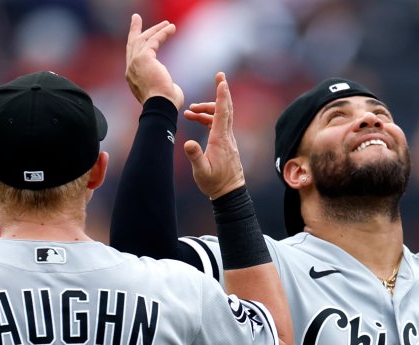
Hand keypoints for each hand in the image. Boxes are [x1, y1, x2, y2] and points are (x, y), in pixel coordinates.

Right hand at [125, 14, 181, 108]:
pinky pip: (154, 40)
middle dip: (135, 30)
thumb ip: (163, 85)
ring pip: (143, 39)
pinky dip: (163, 33)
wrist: (161, 106)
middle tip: (136, 18)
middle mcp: (130, 69)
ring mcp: (135, 63)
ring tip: (166, 23)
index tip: (137, 36)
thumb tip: (171, 86)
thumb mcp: (162, 92)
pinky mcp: (144, 58)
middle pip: (132, 44)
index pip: (132, 57)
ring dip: (155, 29)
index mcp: (132, 78)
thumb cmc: (165, 105)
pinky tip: (171, 28)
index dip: (135, 45)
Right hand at [183, 73, 244, 199]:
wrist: (229, 193)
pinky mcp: (226, 143)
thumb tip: (189, 143)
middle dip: (221, 92)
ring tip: (189, 112)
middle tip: (218, 76)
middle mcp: (226, 136)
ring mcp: (228, 139)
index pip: (222, 112)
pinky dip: (208, 118)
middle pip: (225, 109)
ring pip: (220, 116)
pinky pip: (218, 124)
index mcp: (220, 140)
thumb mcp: (201, 172)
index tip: (222, 80)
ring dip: (207, 109)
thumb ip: (195, 157)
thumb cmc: (214, 183)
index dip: (222, 94)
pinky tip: (196, 120)